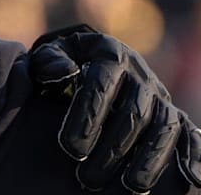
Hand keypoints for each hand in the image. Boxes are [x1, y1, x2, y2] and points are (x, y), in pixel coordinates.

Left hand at [29, 25, 200, 192]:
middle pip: (134, 112)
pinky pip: (188, 133)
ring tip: (130, 186)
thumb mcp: (50, 54)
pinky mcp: (173, 114)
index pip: (101, 83)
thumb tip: (63, 74)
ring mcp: (159, 95)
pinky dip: (192, 154)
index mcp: (109, 54)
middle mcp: (139, 74)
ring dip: (149, 158)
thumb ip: (50, 62)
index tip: (70, 147)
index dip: (87, 116)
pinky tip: (192, 179)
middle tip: (87, 177)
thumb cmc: (63, 63)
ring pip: (164, 126)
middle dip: (112, 148)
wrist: (88, 59)